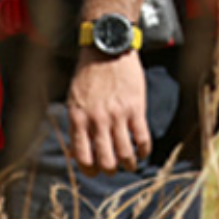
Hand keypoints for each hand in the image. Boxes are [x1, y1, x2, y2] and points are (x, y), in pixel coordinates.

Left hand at [66, 49, 149, 174]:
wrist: (107, 47)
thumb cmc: (88, 73)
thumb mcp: (74, 98)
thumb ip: (76, 124)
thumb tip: (76, 153)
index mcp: (78, 118)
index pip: (83, 158)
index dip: (90, 171)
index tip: (96, 170)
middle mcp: (97, 120)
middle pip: (106, 162)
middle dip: (111, 170)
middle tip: (115, 167)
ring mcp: (117, 114)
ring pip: (126, 154)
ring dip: (129, 164)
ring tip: (130, 162)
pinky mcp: (136, 107)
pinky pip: (142, 139)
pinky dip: (144, 150)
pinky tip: (142, 150)